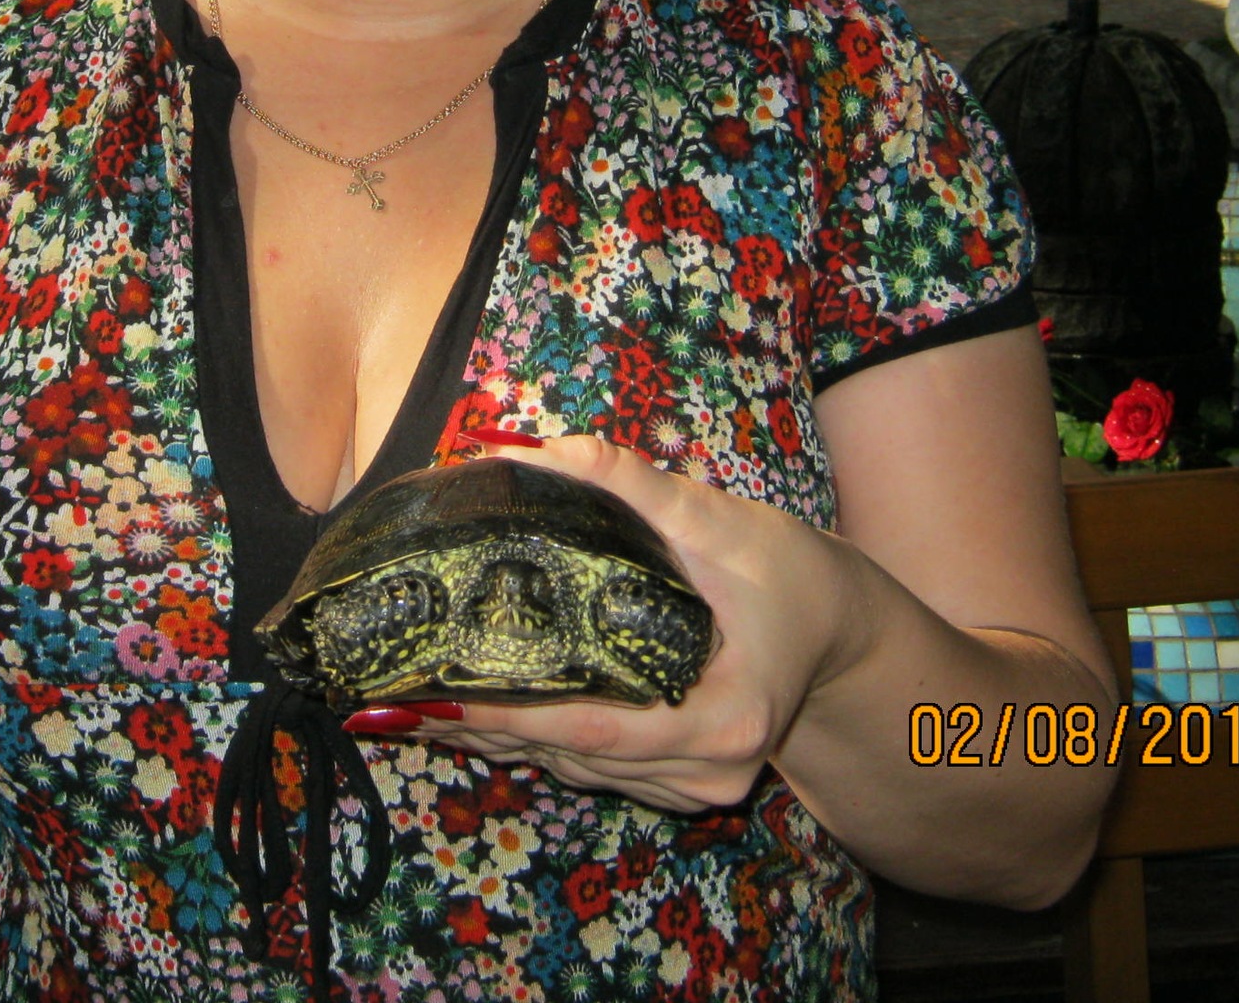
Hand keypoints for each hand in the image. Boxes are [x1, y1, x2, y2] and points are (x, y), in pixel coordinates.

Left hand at [384, 435, 871, 814]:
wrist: (845, 632)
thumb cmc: (793, 576)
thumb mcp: (722, 521)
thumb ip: (631, 487)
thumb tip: (536, 451)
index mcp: (726, 719)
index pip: (597, 728)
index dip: (512, 715)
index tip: (439, 698)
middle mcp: (710, 772)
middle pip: (574, 756)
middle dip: (483, 727)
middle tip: (393, 696)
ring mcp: (696, 788)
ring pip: (576, 770)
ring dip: (498, 739)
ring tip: (409, 705)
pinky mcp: (680, 783)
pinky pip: (593, 767)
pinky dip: (536, 740)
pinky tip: (471, 716)